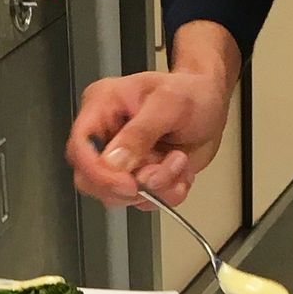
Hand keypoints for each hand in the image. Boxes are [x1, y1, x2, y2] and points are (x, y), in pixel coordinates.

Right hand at [66, 61, 232, 209]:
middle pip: (91, 180)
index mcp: (101, 107)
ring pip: (119, 196)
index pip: (80, 147)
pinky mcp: (138, 177)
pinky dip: (167, 194)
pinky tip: (181, 171)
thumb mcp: (169, 103)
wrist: (212, 104)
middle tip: (159, 171)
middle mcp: (105, 136)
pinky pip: (143, 201)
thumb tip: (114, 161)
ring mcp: (121, 160)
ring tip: (178, 161)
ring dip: (156, 188)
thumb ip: (140, 132)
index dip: (98, 172)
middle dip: (130, 186)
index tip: (127, 183)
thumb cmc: (191, 92)